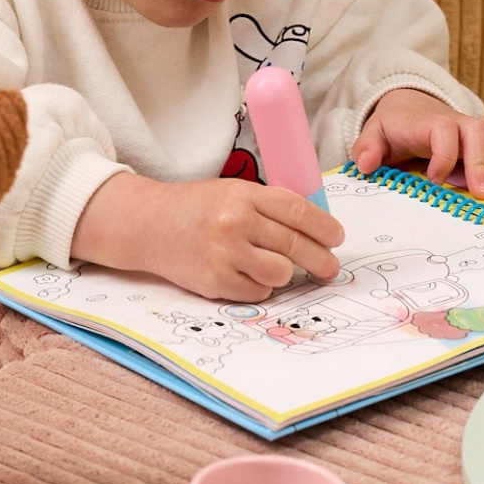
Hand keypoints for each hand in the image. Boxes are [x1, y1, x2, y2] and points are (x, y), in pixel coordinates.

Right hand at [71, 172, 343, 301]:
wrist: (146, 225)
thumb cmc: (195, 208)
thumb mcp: (231, 192)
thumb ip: (268, 207)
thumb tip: (316, 231)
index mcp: (242, 194)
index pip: (297, 211)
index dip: (324, 227)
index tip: (336, 238)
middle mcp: (234, 222)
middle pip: (295, 245)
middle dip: (320, 260)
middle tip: (330, 268)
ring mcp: (224, 254)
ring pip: (280, 273)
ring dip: (285, 273)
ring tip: (278, 268)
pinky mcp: (214, 282)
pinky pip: (257, 292)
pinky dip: (260, 286)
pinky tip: (248, 275)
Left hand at [349, 88, 483, 198]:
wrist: (409, 108)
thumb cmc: (395, 127)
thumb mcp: (374, 134)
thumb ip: (366, 148)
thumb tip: (363, 165)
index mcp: (431, 121)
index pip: (444, 131)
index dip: (443, 155)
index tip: (435, 180)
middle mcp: (459, 121)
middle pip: (478, 132)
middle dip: (482, 162)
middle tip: (483, 193)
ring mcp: (479, 129)